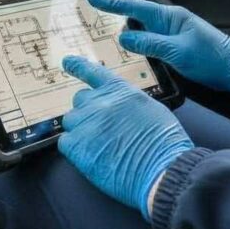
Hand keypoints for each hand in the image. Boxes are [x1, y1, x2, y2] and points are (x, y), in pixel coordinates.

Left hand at [59, 56, 193, 218]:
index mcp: (119, 90)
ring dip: (80, 131)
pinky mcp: (76, 144)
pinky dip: (75, 150)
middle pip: (80, 100)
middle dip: (87, 112)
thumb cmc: (163, 142)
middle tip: (101, 130)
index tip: (67, 61)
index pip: (93, 72)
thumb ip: (127, 103)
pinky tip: (92, 158)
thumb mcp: (150, 108)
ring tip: (100, 147)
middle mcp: (99, 102)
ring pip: (71, 122)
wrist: (161, 166)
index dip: (78, 66)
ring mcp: (85, 122)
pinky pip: (66, 142)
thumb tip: (118, 109)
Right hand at [87, 0, 229, 102]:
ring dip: (124, 31)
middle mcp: (169, 23)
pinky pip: (149, 42)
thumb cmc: (213, 58)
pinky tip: (128, 51)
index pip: (135, 7)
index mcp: (170, 17)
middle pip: (135, 16)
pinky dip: (136, 44)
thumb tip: (124, 38)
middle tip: (92, 14)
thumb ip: (150, 43)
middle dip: (114, 14)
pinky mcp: (174, 47)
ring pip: (141, 30)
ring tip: (103, 35)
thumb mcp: (178, 51)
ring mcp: (172, 35)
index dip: (112, 3)